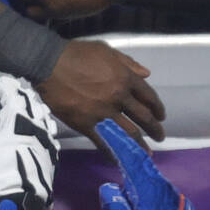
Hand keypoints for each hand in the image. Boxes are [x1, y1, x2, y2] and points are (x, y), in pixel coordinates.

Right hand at [38, 40, 164, 144]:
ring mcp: (103, 113)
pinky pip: (103, 142)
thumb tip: (147, 74)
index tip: (161, 117)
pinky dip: (113, 152)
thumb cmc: (77, 53)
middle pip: (143, 117)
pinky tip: (119, 159)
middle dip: (154, 129)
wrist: (49, 64)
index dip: (157, 108)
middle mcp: (119, 97)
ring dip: (140, 145)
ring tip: (147, 153)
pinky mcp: (87, 124)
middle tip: (160, 137)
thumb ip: (128, 62)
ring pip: (128, 133)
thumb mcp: (106, 50)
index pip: (149, 97)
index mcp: (125, 78)